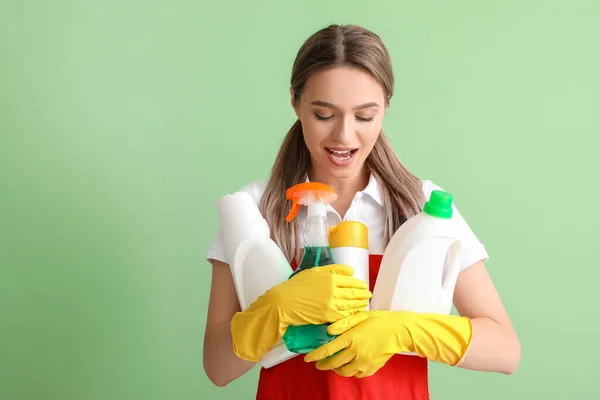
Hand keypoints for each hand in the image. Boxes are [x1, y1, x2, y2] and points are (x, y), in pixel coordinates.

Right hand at [273, 264, 372, 325]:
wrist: (284, 302)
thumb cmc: (297, 285)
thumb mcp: (315, 272)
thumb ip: (334, 269)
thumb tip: (351, 271)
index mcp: (330, 278)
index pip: (351, 281)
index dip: (359, 284)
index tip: (364, 286)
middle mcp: (333, 291)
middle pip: (354, 293)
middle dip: (363, 295)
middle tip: (368, 295)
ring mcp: (331, 305)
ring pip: (351, 305)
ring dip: (360, 305)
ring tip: (364, 304)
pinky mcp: (328, 317)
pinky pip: (345, 316)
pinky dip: (352, 314)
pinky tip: (356, 313)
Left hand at [304, 310, 472, 377]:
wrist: (402, 331)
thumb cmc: (382, 320)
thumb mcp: (362, 316)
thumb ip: (344, 322)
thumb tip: (328, 330)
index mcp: (352, 337)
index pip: (328, 349)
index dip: (316, 355)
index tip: (307, 358)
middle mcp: (356, 351)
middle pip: (334, 363)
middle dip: (323, 364)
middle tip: (318, 364)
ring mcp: (365, 361)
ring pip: (344, 371)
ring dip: (336, 369)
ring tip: (334, 364)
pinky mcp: (373, 367)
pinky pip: (357, 374)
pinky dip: (351, 371)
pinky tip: (350, 366)